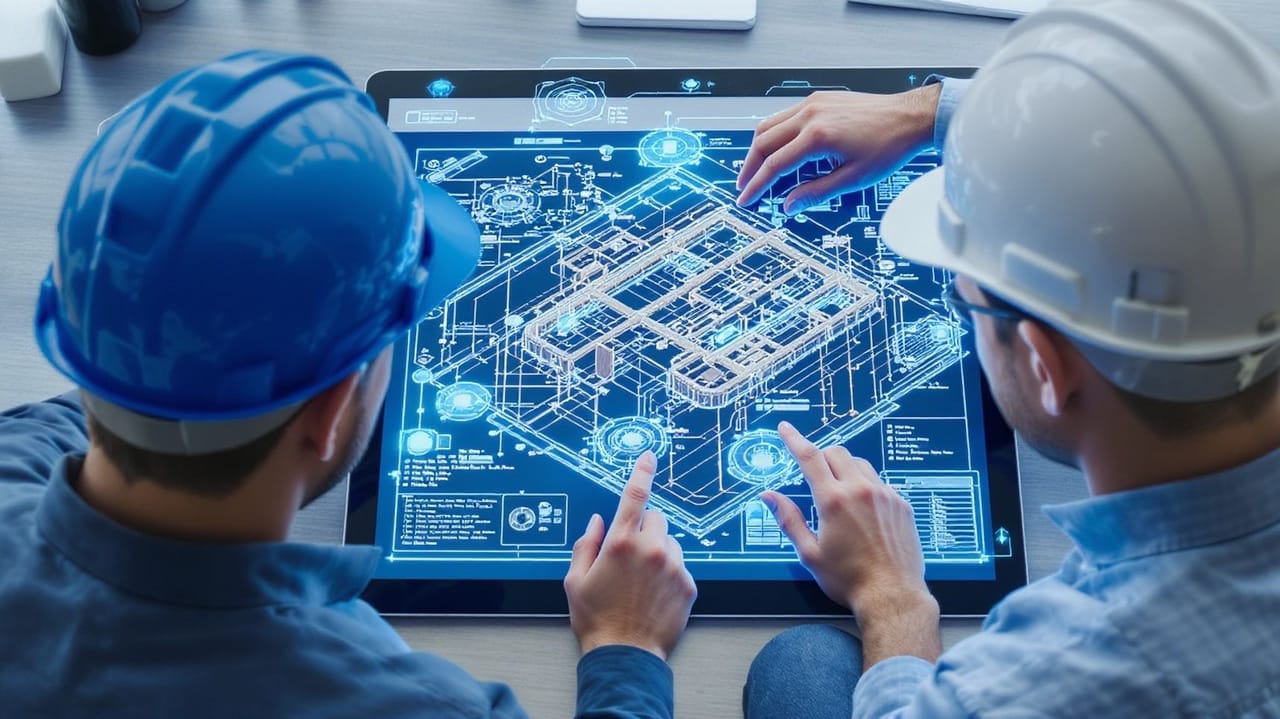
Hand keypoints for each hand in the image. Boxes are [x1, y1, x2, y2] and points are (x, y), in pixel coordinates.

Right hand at [564, 451, 696, 660]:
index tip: (649, 457)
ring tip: (642, 580)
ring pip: (671, 542)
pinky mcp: (689, 584)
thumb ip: (586, 545)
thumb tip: (597, 523)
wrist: (625, 654)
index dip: (642, 472)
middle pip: (656, 519)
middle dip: (644, 529)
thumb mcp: (575, 580)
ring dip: (659, 551)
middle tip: (630, 554)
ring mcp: (673, 566)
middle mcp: (651, 550)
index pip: (635, 496)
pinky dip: (670, 573)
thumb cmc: (597, 619)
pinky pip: (681, 565)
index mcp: (620, 543)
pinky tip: (655, 593)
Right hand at [735, 84, 941, 214]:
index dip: (756, 186)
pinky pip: (783, 116)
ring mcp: (812, 104)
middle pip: (763, 142)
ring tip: (755, 170)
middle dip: (749, 167)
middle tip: (744, 187)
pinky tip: (775, 149)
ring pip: (768, 125)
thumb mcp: (853, 179)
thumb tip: (789, 206)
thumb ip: (816, 193)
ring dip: (757, 149)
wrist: (911, 117)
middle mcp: (810, 115)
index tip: (746, 200)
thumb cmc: (889, 146)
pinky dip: (773, 134)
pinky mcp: (818, 99)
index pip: (774, 165)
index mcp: (818, 137)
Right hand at [764, 422, 932, 618]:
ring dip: (845, 469)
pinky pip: (880, 482)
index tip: (785, 428)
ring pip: (860, 464)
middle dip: (821, 456)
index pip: (809, 457)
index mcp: (833, 501)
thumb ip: (788, 519)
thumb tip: (769, 496)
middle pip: (836, 452)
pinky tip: (863, 509)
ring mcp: (885, 495)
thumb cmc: (849, 579)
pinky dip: (866, 485)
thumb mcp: (809, 553)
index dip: (794, 439)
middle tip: (814, 474)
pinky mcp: (901, 504)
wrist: (892, 595)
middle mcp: (861, 491)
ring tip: (839, 494)